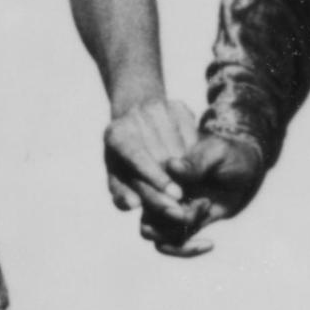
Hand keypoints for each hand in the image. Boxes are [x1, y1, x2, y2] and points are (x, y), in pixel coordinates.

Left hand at [101, 95, 193, 228]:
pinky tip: (189, 161)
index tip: (176, 195)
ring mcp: (158, 107)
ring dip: (187, 167)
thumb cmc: (123, 159)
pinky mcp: (177, 105)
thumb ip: (121, 194)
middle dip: (175, 179)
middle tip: (185, 199)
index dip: (156, 176)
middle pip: (162, 154)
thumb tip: (132, 204)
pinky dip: (194, 152)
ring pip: (182, 145)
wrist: (135, 121)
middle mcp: (136, 115)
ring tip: (187, 182)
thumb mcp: (117, 177)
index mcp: (115, 135)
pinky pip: (193, 134)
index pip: (137, 155)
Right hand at [137, 123, 268, 257]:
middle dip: (169, 216)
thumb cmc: (229, 155)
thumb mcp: (217, 152)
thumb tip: (173, 166)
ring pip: (150, 232)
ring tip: (207, 206)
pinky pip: (170, 245)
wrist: (246, 170)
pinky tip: (209, 244)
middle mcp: (156, 189)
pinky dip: (185, 250)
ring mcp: (166, 208)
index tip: (181, 195)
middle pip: (141, 209)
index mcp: (158, 167)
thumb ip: (196, 161)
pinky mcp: (180, 225)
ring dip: (177, 230)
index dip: (155, 195)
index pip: (140, 183)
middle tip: (203, 202)